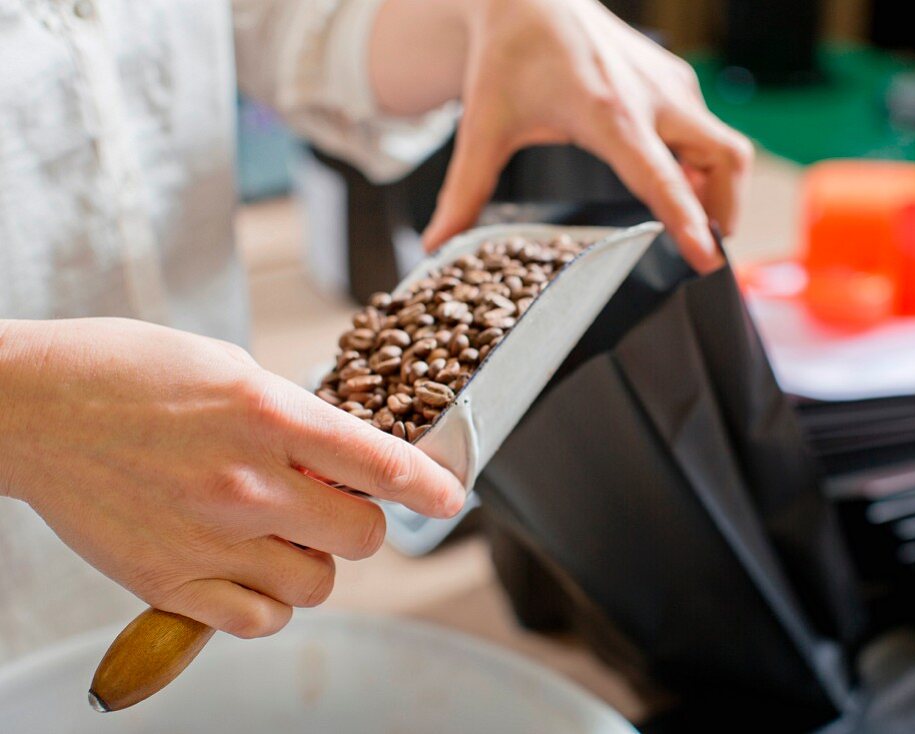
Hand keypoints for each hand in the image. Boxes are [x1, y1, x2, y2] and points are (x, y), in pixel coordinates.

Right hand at [0, 319, 463, 637]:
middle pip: (362, 535)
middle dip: (362, 521)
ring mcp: (210, 539)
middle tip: (335, 505)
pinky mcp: (170, 582)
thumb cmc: (127, 374)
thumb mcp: (232, 371)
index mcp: (270, 415)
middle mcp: (248, 483)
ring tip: (282, 534)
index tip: (448, 497)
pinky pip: (260, 621)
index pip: (381, 463)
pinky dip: (269, 603)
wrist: (32, 408)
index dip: (429, 485)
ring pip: (319, 585)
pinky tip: (250, 569)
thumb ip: (296, 422)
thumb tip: (346, 459)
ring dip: (315, 561)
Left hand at [370, 0, 751, 272]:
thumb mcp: (483, 128)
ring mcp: (669, 84)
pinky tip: (672, 176)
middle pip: (722, 159)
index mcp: (606, 114)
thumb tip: (437, 243)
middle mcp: (650, 97)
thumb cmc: (508, 57)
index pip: (661, 177)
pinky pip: (706, 128)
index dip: (689, 221)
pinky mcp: (674, 79)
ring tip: (688, 216)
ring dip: (717, 187)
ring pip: (723, 145)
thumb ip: (464, 192)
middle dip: (724, 210)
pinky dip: (703, 161)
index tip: (708, 257)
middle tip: (706, 247)